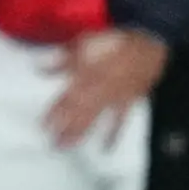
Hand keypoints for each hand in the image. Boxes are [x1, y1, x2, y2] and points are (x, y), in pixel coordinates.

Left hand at [48, 29, 166, 148]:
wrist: (148, 42)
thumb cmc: (114, 41)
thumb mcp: (83, 43)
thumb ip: (63, 59)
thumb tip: (40, 67)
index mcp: (85, 75)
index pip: (65, 98)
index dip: (54, 113)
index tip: (42, 126)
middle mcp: (98, 90)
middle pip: (77, 112)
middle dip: (63, 128)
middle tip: (52, 143)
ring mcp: (114, 98)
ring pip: (93, 119)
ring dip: (80, 133)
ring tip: (66, 147)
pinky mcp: (129, 101)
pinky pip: (120, 121)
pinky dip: (114, 135)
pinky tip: (106, 148)